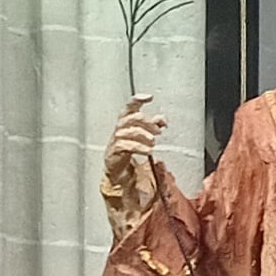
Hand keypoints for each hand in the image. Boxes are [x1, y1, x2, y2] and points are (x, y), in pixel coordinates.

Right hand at [102, 94, 167, 228]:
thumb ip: (153, 128)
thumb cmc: (132, 157)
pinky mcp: (112, 155)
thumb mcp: (146, 140)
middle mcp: (117, 132)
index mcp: (125, 126)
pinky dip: (137, 147)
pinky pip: (123, 146)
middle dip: (145, 122)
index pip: (128, 108)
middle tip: (158, 130)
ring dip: (142, 135)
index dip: (136, 100)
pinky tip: (147, 151)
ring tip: (153, 142)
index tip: (149, 96)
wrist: (121, 179)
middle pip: (128, 118)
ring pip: (125, 131)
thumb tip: (163, 119)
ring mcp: (113, 143)